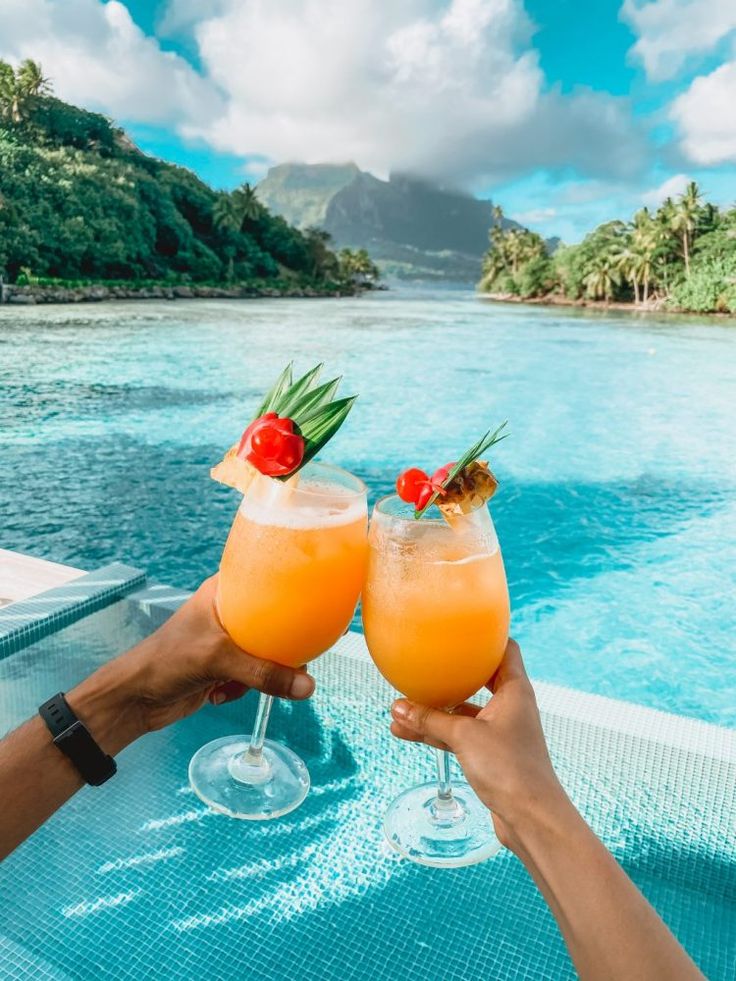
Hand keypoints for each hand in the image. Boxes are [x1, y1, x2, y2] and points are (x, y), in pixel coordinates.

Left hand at [67, 576, 314, 754]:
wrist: (136, 699)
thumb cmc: (168, 661)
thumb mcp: (219, 660)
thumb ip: (264, 673)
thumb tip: (307, 686)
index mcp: (224, 592)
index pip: (265, 579)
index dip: (289, 587)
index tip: (313, 596)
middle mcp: (227, 612)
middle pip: (272, 622)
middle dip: (280, 645)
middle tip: (294, 657)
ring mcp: (226, 641)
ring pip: (265, 653)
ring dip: (258, 674)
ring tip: (240, 683)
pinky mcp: (224, 667)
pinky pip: (252, 676)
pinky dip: (242, 688)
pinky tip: (220, 694)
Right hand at [389, 639, 565, 850]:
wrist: (532, 818)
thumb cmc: (511, 770)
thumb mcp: (464, 737)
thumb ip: (430, 719)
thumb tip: (398, 707)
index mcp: (514, 690)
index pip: (505, 649)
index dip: (486, 637)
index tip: (460, 629)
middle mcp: (510, 707)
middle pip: (478, 679)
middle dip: (449, 675)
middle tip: (424, 664)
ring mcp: (500, 732)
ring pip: (462, 712)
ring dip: (434, 711)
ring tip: (399, 709)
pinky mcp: (490, 755)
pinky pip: (458, 736)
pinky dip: (437, 733)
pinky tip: (408, 732)